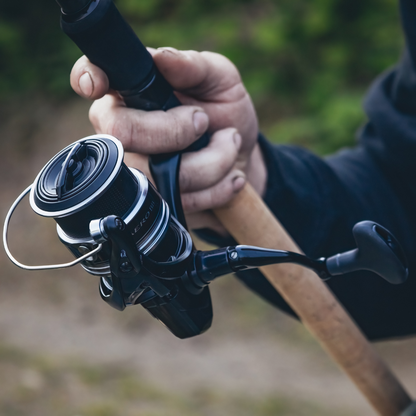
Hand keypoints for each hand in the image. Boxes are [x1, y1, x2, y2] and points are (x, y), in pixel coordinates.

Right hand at [70, 48, 265, 233]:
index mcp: (131, 91)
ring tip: (230, 143)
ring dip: (213, 161)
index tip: (98, 84)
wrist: (243, 157)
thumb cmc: (224, 110)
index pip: (91, 80)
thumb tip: (161, 58)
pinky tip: (230, 174)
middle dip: (175, 130)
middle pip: (123, 133)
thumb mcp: (220, 79)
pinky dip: (219, 187)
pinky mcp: (157, 201)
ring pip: (158, 175)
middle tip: (204, 121)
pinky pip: (182, 201)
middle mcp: (124, 131)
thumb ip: (193, 67)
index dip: (88, 79)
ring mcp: (138, 169)